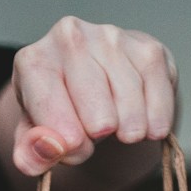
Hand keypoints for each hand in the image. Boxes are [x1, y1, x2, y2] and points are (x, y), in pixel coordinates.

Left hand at [9, 18, 176, 175]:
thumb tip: (48, 149)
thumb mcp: (35, 139)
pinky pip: (158, 93)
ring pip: (128, 99)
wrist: (94, 93)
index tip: (75, 150)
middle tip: (97, 137)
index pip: (49, 104)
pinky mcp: (147, 47)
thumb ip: (31, 153)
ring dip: (129, 130)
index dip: (65, 139)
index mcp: (33, 61)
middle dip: (97, 133)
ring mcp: (110, 37)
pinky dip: (156, 120)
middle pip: (93, 104)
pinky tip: (149, 129)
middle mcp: (69, 37)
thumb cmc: (60, 115)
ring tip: (121, 133)